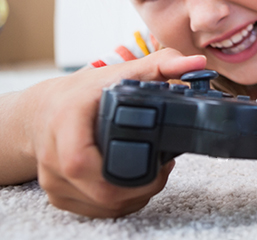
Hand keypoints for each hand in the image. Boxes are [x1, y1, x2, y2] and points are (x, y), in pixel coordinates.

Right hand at [20, 49, 205, 217]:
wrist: (43, 111)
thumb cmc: (82, 92)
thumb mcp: (120, 71)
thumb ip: (161, 64)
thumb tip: (196, 63)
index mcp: (66, 122)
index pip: (80, 161)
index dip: (122, 169)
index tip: (157, 161)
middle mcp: (54, 156)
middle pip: (100, 192)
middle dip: (142, 186)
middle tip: (163, 168)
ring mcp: (54, 181)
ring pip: (102, 206)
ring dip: (135, 196)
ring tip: (151, 172)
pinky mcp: (59, 196)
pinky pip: (96, 210)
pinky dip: (120, 202)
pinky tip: (133, 184)